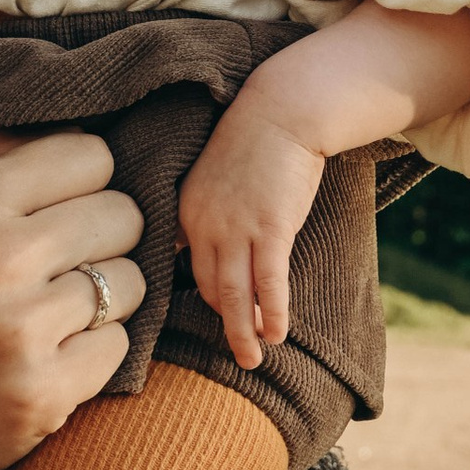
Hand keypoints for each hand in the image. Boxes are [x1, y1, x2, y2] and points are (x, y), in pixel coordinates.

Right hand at [0, 132, 145, 469]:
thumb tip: (68, 109)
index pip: (91, 154)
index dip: (85, 182)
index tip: (59, 209)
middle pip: (122, 213)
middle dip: (103, 239)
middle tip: (61, 265)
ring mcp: (22, 330)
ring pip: (132, 281)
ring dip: (105, 298)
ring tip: (55, 313)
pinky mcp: (46, 391)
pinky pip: (121, 347)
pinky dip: (96, 353)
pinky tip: (52, 356)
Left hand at [179, 85, 326, 369]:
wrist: (283, 110)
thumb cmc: (256, 142)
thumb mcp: (216, 176)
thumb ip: (207, 211)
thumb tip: (205, 244)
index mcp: (186, 212)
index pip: (187, 270)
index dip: (204, 299)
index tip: (217, 319)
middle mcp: (203, 224)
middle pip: (207, 288)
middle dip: (223, 323)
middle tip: (237, 350)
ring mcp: (236, 228)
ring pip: (232, 295)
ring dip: (242, 332)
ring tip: (251, 359)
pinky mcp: (270, 228)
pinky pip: (268, 284)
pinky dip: (271, 313)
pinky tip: (277, 334)